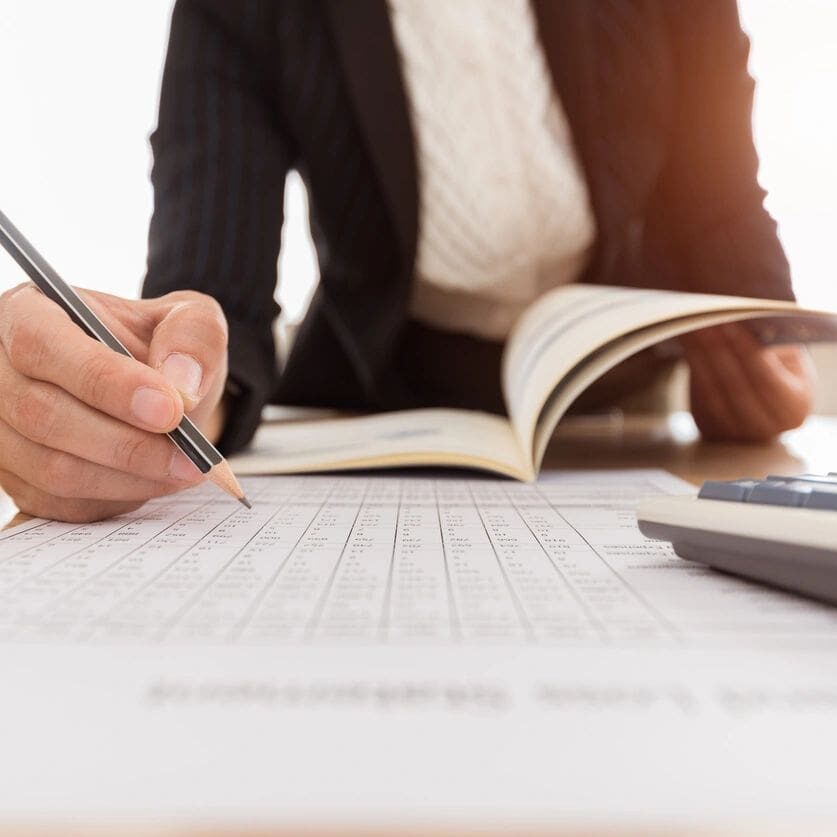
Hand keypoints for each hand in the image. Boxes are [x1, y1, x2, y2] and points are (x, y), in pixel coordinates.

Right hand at [0, 284, 228, 521]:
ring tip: (184, 468)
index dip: (105, 382)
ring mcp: (1, 430)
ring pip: (52, 468)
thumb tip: (181, 385)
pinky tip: (156, 480)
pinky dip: (116, 497)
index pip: (43, 346)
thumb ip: (194, 338)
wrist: (156, 389)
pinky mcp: (16, 478)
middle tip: (191, 456)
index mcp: (29, 313)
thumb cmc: (163, 346)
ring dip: (128, 476)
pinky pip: (61, 502)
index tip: (169, 410)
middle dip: (127, 443)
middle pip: (43, 415)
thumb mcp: (192, 320)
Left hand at [682, 323, 815, 442]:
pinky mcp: (709, 427)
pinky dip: (692, 367)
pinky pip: (697, 396)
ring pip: (712, 392)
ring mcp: (733, 432)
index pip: (767, 380)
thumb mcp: (787, 355)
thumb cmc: (780, 367)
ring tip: (691, 327)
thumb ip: (770, 344)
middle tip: (702, 320)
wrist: (764, 395)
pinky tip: (687, 343)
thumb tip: (741, 322)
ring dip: (699, 356)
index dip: (747, 352)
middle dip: (717, 350)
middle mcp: (765, 428)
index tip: (730, 324)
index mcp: (792, 409)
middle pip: (735, 387)